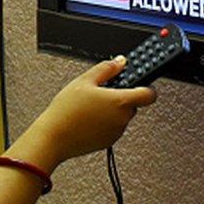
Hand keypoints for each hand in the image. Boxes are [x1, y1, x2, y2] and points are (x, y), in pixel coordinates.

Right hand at [30, 57, 156, 164]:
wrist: (54, 137)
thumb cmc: (67, 111)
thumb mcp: (85, 80)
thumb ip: (106, 68)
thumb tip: (120, 62)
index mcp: (121, 102)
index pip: (149, 94)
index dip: (146, 86)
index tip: (138, 81)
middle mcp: (122, 119)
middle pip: (133, 104)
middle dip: (121, 96)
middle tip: (103, 91)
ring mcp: (116, 132)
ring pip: (121, 116)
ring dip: (112, 109)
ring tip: (90, 105)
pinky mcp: (107, 142)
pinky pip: (112, 127)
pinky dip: (105, 121)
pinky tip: (88, 117)